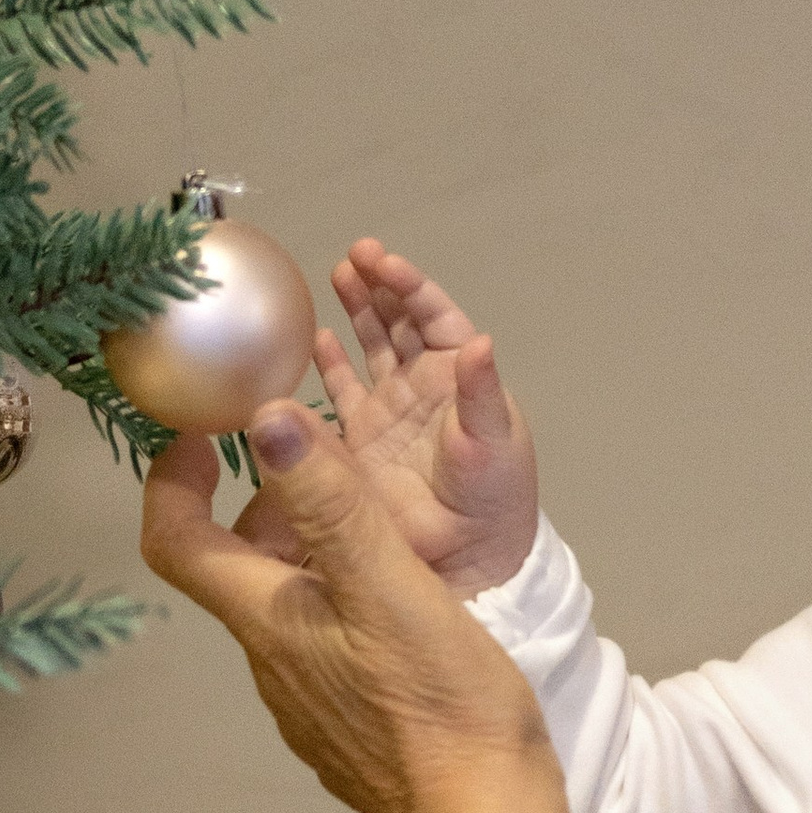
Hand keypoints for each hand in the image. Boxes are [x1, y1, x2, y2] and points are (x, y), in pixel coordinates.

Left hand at [139, 409, 568, 812]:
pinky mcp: (349, 732)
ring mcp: (308, 706)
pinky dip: (344, 604)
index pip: (175, 539)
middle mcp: (272, 665)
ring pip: (287, 609)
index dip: (171, 476)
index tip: (202, 430)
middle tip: (329, 467)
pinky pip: (326, 650)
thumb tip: (267, 419)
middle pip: (237, 568)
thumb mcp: (390, 586)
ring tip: (381, 528)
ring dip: (313, 555)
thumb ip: (331, 503)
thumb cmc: (443, 707)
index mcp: (267, 621)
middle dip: (267, 506)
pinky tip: (404, 606)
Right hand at [312, 242, 539, 592]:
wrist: (466, 557)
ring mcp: (390, 409)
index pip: (434, 317)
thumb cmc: (492, 496)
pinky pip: (341, 390)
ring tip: (338, 275)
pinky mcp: (360, 437)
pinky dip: (329, 364)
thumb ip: (483, 391)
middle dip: (379, 286)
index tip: (384, 260)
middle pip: (399, 322)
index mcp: (459, 376)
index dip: (410, 286)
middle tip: (355, 255)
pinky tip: (317, 338)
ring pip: (370, 347)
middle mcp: (423, 385)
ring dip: (357, 310)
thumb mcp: (494, 441)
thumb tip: (481, 339)